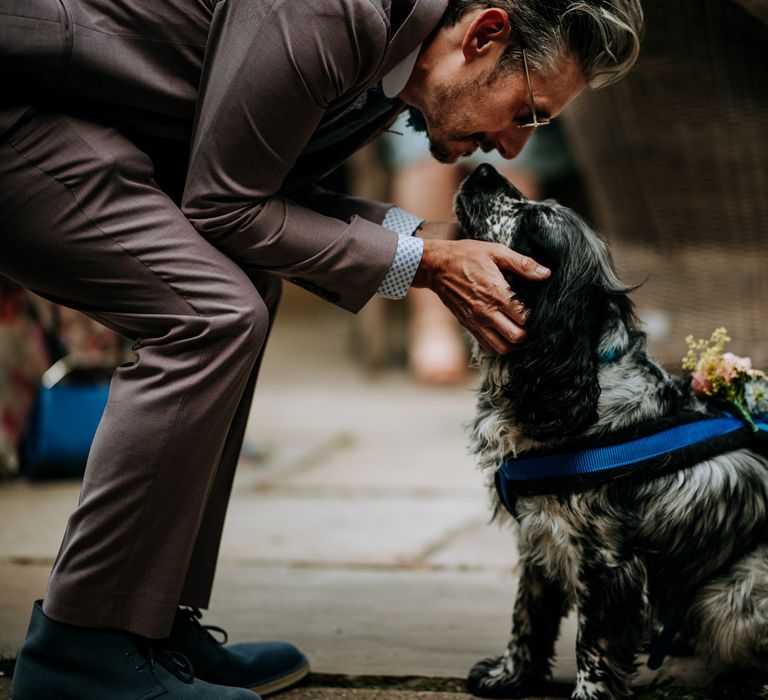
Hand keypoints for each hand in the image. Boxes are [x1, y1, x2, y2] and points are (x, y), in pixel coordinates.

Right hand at [411, 223, 549, 353]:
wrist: (436, 266)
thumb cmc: (466, 256)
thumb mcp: (495, 251)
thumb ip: (522, 264)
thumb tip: (545, 273)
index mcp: (496, 293)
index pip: (524, 318)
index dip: (536, 318)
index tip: (538, 311)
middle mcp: (486, 312)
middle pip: (516, 337)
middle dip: (528, 334)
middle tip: (531, 324)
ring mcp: (475, 322)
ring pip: (502, 348)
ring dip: (514, 343)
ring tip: (519, 330)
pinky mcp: (468, 326)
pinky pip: (487, 346)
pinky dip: (498, 345)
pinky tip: (503, 333)